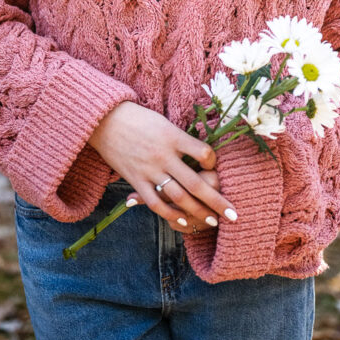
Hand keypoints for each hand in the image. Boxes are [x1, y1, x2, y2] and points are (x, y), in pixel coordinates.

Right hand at [89, 101, 237, 229]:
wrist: (105, 120)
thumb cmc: (138, 118)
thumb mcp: (164, 122)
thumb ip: (181, 139)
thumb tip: (201, 152)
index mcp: (173, 137)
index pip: (203, 153)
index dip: (213, 162)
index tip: (214, 166)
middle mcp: (164, 155)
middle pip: (196, 184)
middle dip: (217, 202)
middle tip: (234, 215)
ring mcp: (150, 170)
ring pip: (179, 197)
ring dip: (197, 212)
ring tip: (212, 221)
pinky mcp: (136, 180)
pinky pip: (155, 202)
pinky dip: (169, 213)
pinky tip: (181, 219)